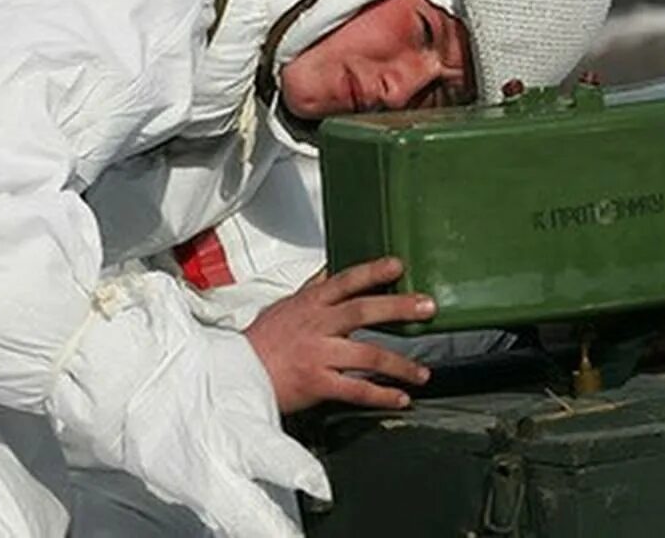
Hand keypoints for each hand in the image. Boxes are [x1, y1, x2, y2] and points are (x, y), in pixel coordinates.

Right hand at [244, 257, 435, 412]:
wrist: (236, 376)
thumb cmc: (262, 341)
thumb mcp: (285, 306)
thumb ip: (313, 290)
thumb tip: (331, 271)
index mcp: (311, 303)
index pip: (346, 281)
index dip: (373, 272)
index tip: (398, 266)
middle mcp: (317, 325)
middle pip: (363, 310)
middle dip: (399, 307)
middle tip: (428, 307)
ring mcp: (318, 354)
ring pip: (367, 355)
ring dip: (400, 364)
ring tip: (422, 372)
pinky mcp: (317, 384)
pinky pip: (356, 390)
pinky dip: (382, 395)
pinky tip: (401, 398)